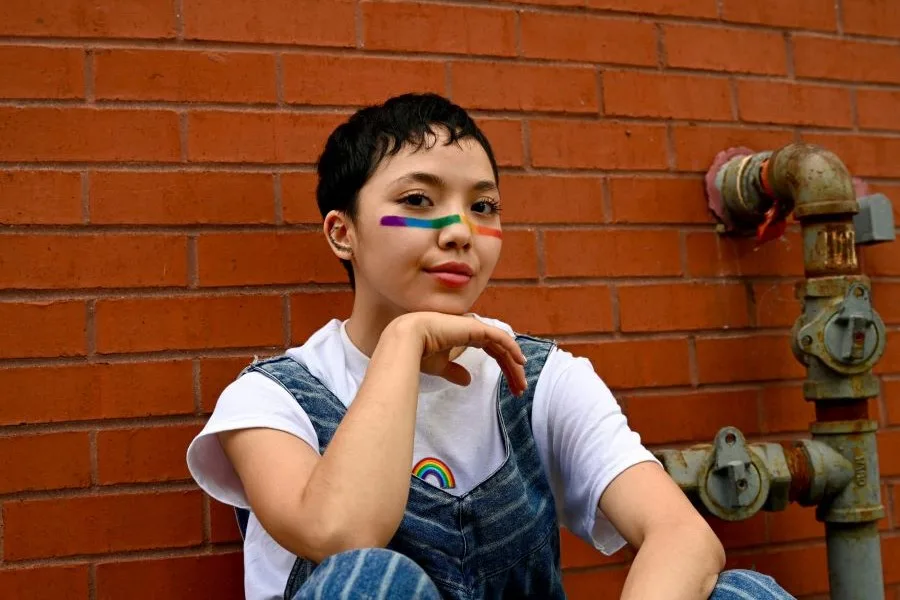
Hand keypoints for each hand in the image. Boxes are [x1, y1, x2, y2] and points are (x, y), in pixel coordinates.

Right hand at [389, 312, 527, 395]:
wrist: (406, 340)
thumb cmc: (418, 352)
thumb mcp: (440, 366)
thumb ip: (454, 371)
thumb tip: (467, 381)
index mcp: (464, 335)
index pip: (492, 350)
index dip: (504, 367)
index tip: (512, 387)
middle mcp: (472, 329)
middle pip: (501, 350)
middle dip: (512, 370)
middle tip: (520, 389)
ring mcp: (475, 327)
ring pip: (503, 346)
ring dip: (514, 365)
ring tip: (521, 384)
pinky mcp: (475, 328)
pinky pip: (500, 338)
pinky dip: (512, 348)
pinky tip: (520, 362)